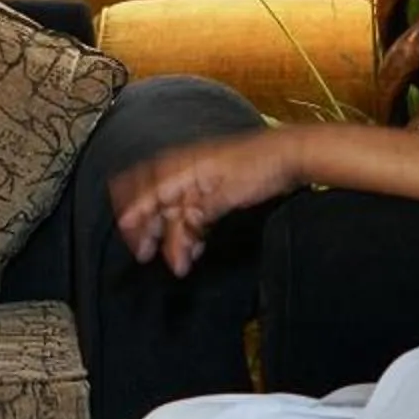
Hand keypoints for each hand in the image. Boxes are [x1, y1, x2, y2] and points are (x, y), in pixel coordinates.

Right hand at [109, 130, 297, 275]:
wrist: (290, 154)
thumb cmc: (260, 166)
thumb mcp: (230, 192)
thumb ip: (201, 211)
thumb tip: (180, 228)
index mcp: (186, 167)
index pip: (150, 191)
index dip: (135, 211)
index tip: (128, 233)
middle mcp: (188, 173)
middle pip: (157, 202)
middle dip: (147, 229)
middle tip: (143, 254)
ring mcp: (201, 182)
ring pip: (176, 212)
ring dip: (174, 237)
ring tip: (180, 263)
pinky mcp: (214, 191)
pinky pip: (193, 214)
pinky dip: (191, 232)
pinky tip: (195, 249)